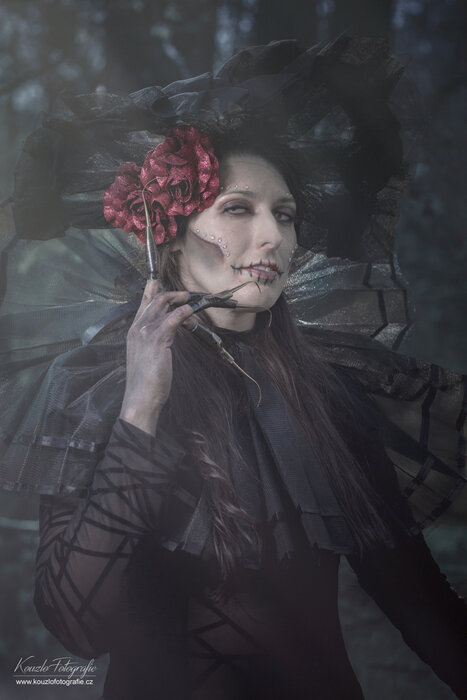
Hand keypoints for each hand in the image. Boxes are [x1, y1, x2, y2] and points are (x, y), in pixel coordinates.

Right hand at [119, 280, 194, 435]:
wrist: (140, 397)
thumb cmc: (146, 381)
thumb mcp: (146, 355)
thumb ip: (154, 341)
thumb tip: (167, 332)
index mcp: (133, 331)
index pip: (143, 303)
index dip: (154, 290)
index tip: (166, 286)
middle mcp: (137, 328)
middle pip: (154, 299)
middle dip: (173, 294)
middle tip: (187, 295)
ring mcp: (146, 332)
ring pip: (163, 304)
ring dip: (181, 300)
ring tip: (192, 301)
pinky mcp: (157, 340)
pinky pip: (173, 318)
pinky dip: (184, 311)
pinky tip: (192, 311)